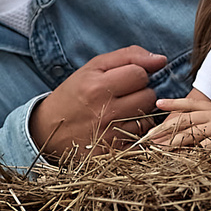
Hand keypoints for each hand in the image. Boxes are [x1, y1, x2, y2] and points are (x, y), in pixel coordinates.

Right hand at [29, 47, 166, 157]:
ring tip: (121, 113)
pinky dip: (136, 133)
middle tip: (123, 96)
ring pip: (148, 119)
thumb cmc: (75, 94)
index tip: (124, 79)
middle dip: (141, 93)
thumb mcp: (93, 67)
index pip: (140, 74)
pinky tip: (121, 128)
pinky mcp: (113, 154)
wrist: (48, 130)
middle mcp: (105, 112)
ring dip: (140, 114)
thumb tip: (162, 60)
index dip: (136, 74)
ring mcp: (110, 136)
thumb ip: (128, 57)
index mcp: (97, 87)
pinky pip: (142, 139)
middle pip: (149, 97)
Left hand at [147, 93, 210, 150]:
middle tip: (147, 137)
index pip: (190, 102)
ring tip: (157, 151)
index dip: (173, 102)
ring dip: (171, 143)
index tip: (158, 103)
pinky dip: (193, 156)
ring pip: (188, 134)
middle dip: (163, 129)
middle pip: (182, 119)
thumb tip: (201, 135)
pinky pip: (203, 148)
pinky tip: (183, 162)